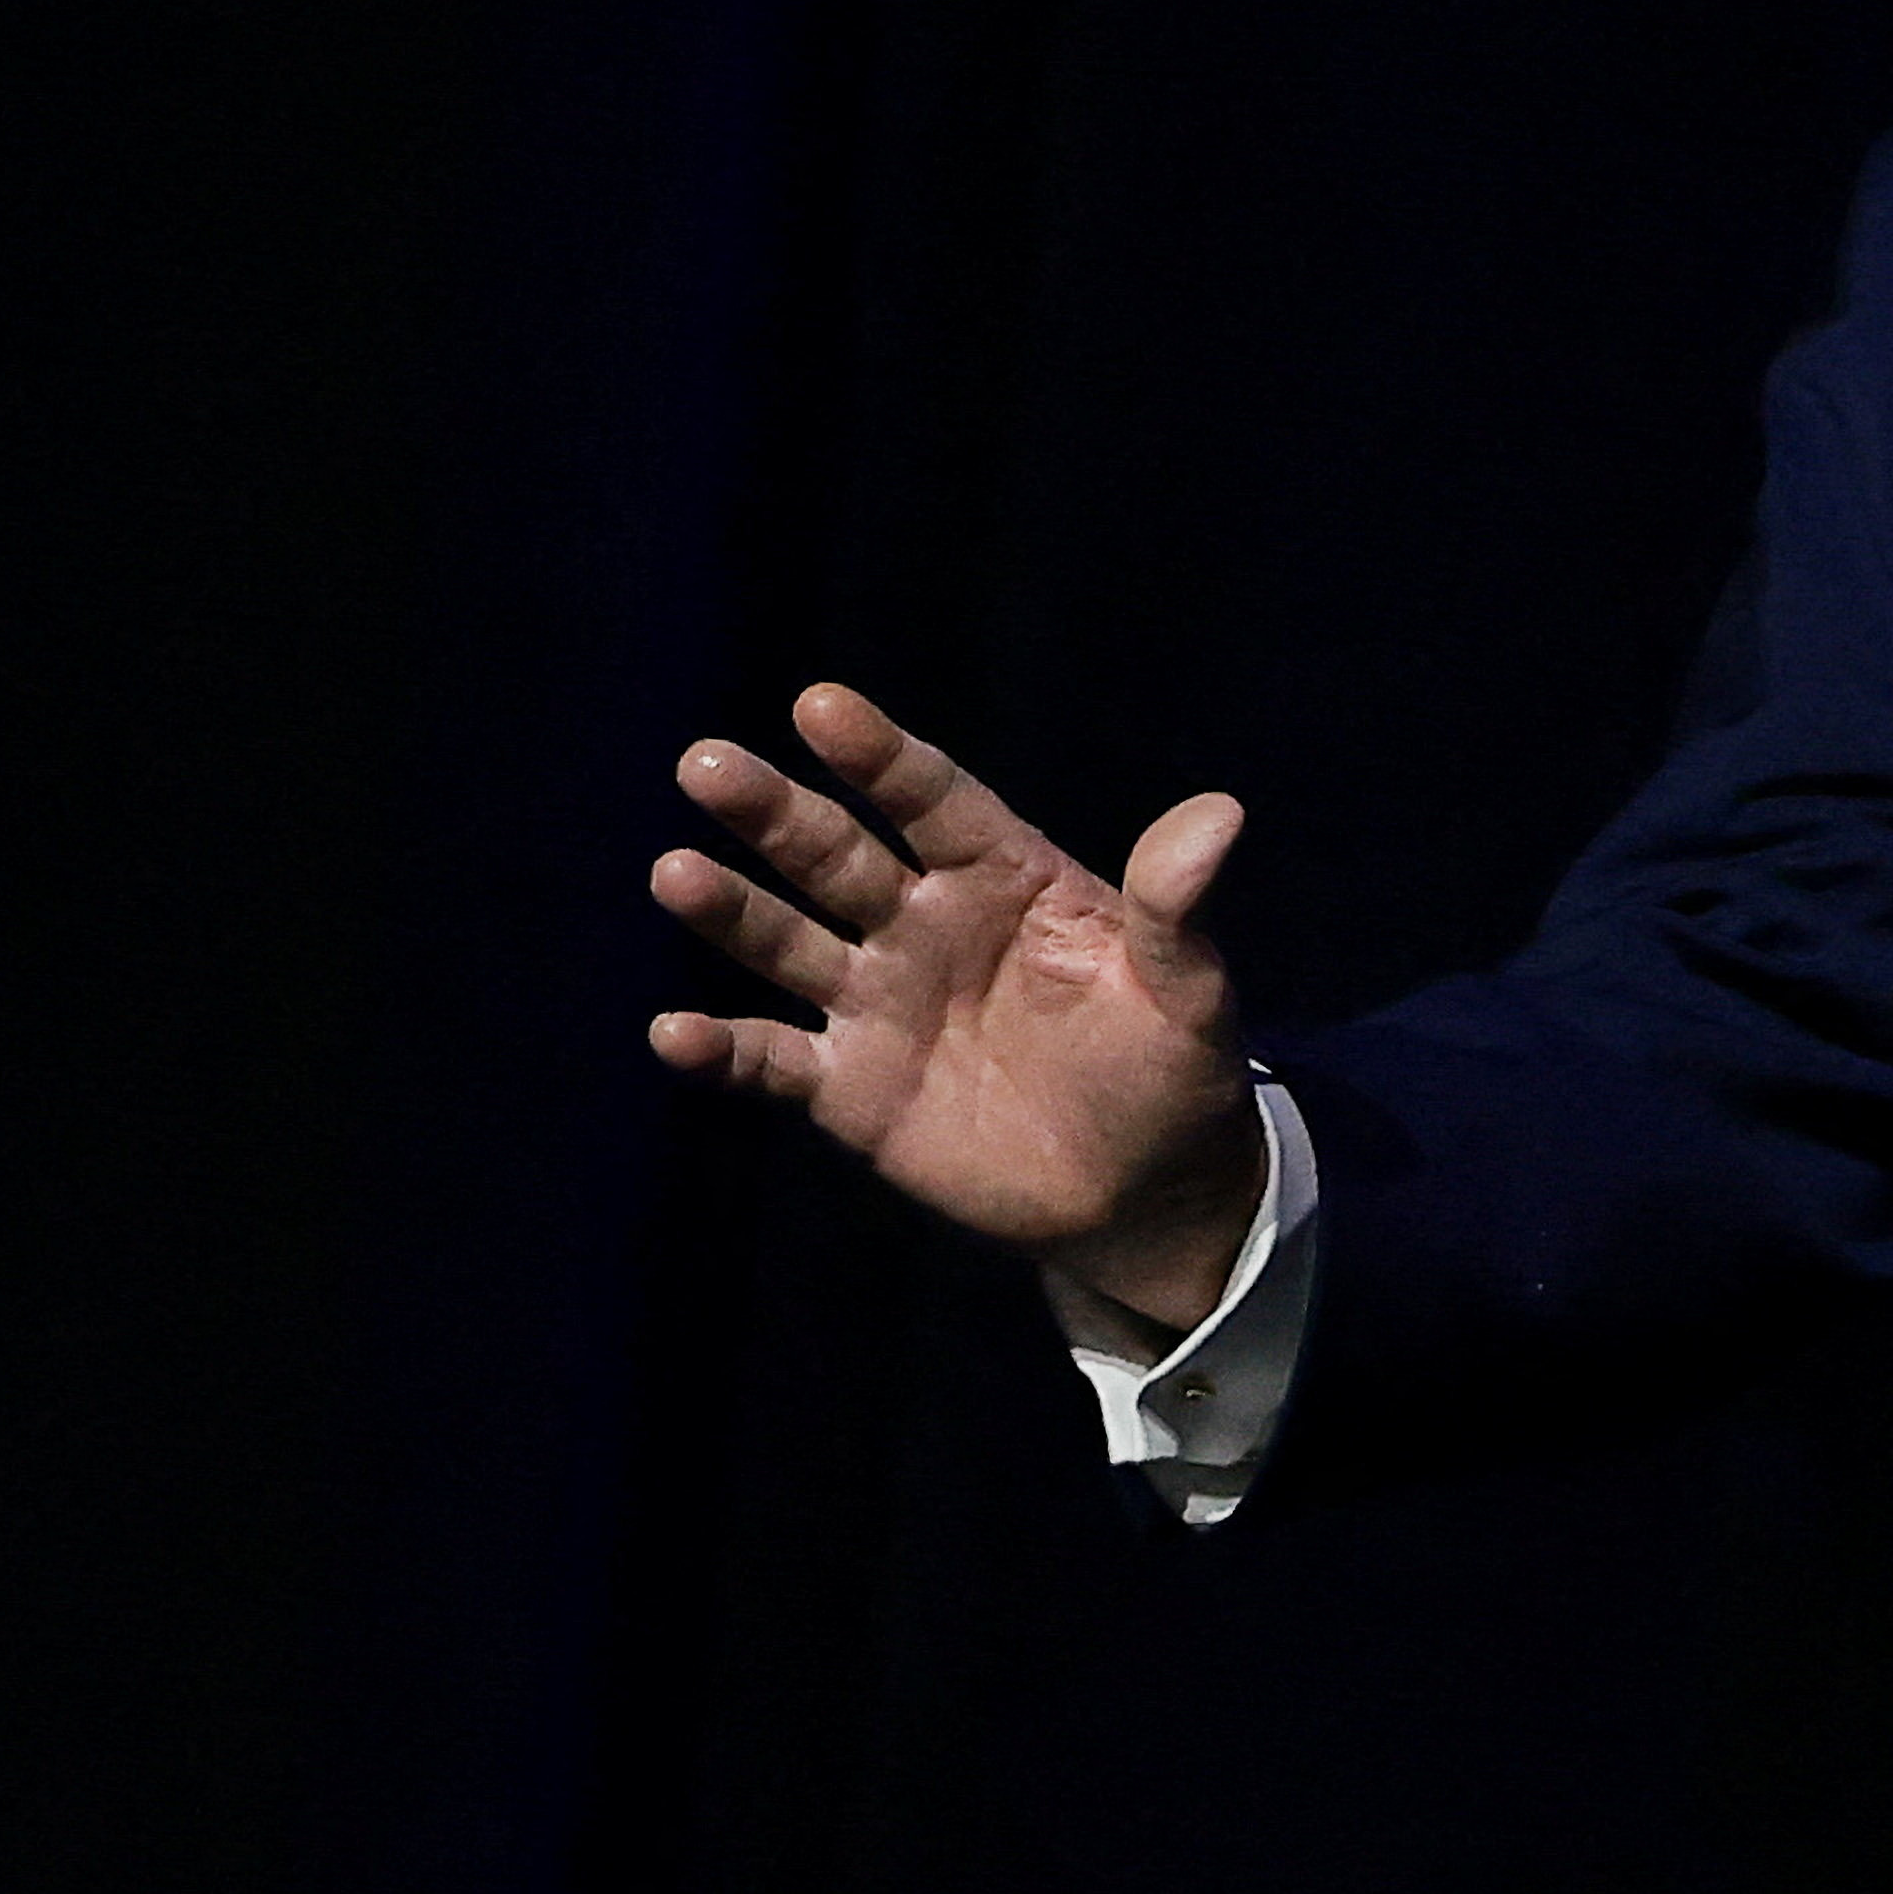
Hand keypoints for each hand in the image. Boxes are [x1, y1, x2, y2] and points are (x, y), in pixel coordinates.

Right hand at [647, 682, 1265, 1330]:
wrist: (1140, 1188)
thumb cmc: (1169, 1067)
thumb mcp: (1188, 990)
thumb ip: (1178, 907)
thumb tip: (1221, 815)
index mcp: (1003, 877)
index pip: (934, 801)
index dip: (880, 756)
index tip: (820, 705)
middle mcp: (925, 923)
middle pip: (837, 854)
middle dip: (773, 811)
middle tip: (707, 764)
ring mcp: (879, 1002)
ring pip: (788, 942)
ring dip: (731, 910)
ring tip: (673, 873)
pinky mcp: (850, 1087)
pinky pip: (772, 1059)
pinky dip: (721, 1049)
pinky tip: (671, 1031)